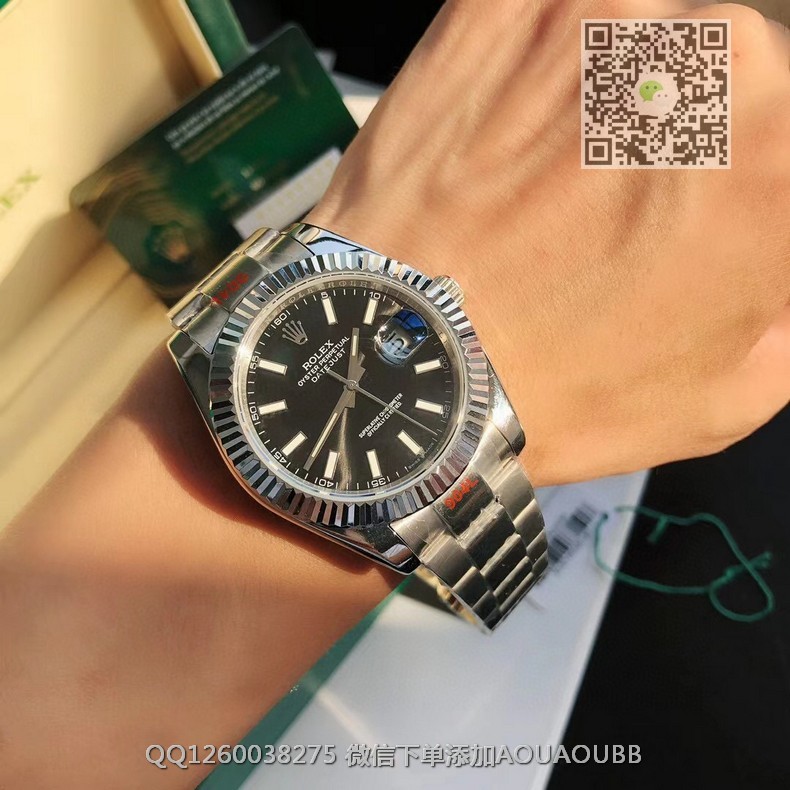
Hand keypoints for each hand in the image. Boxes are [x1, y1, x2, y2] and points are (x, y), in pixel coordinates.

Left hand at [307, 0, 789, 484]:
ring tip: (553, 181)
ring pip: (650, 33)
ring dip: (618, 96)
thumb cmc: (544, 392)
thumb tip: (775, 265)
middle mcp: (712, 63)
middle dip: (695, 135)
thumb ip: (784, 319)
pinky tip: (511, 141)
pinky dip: (545, 66)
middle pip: (736, 71)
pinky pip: (556, 14)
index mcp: (780, 167)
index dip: (747, 189)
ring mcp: (603, 19)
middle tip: (618, 206)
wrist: (396, 359)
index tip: (705, 217)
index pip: (786, 144)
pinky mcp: (502, 4)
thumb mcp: (717, 399)